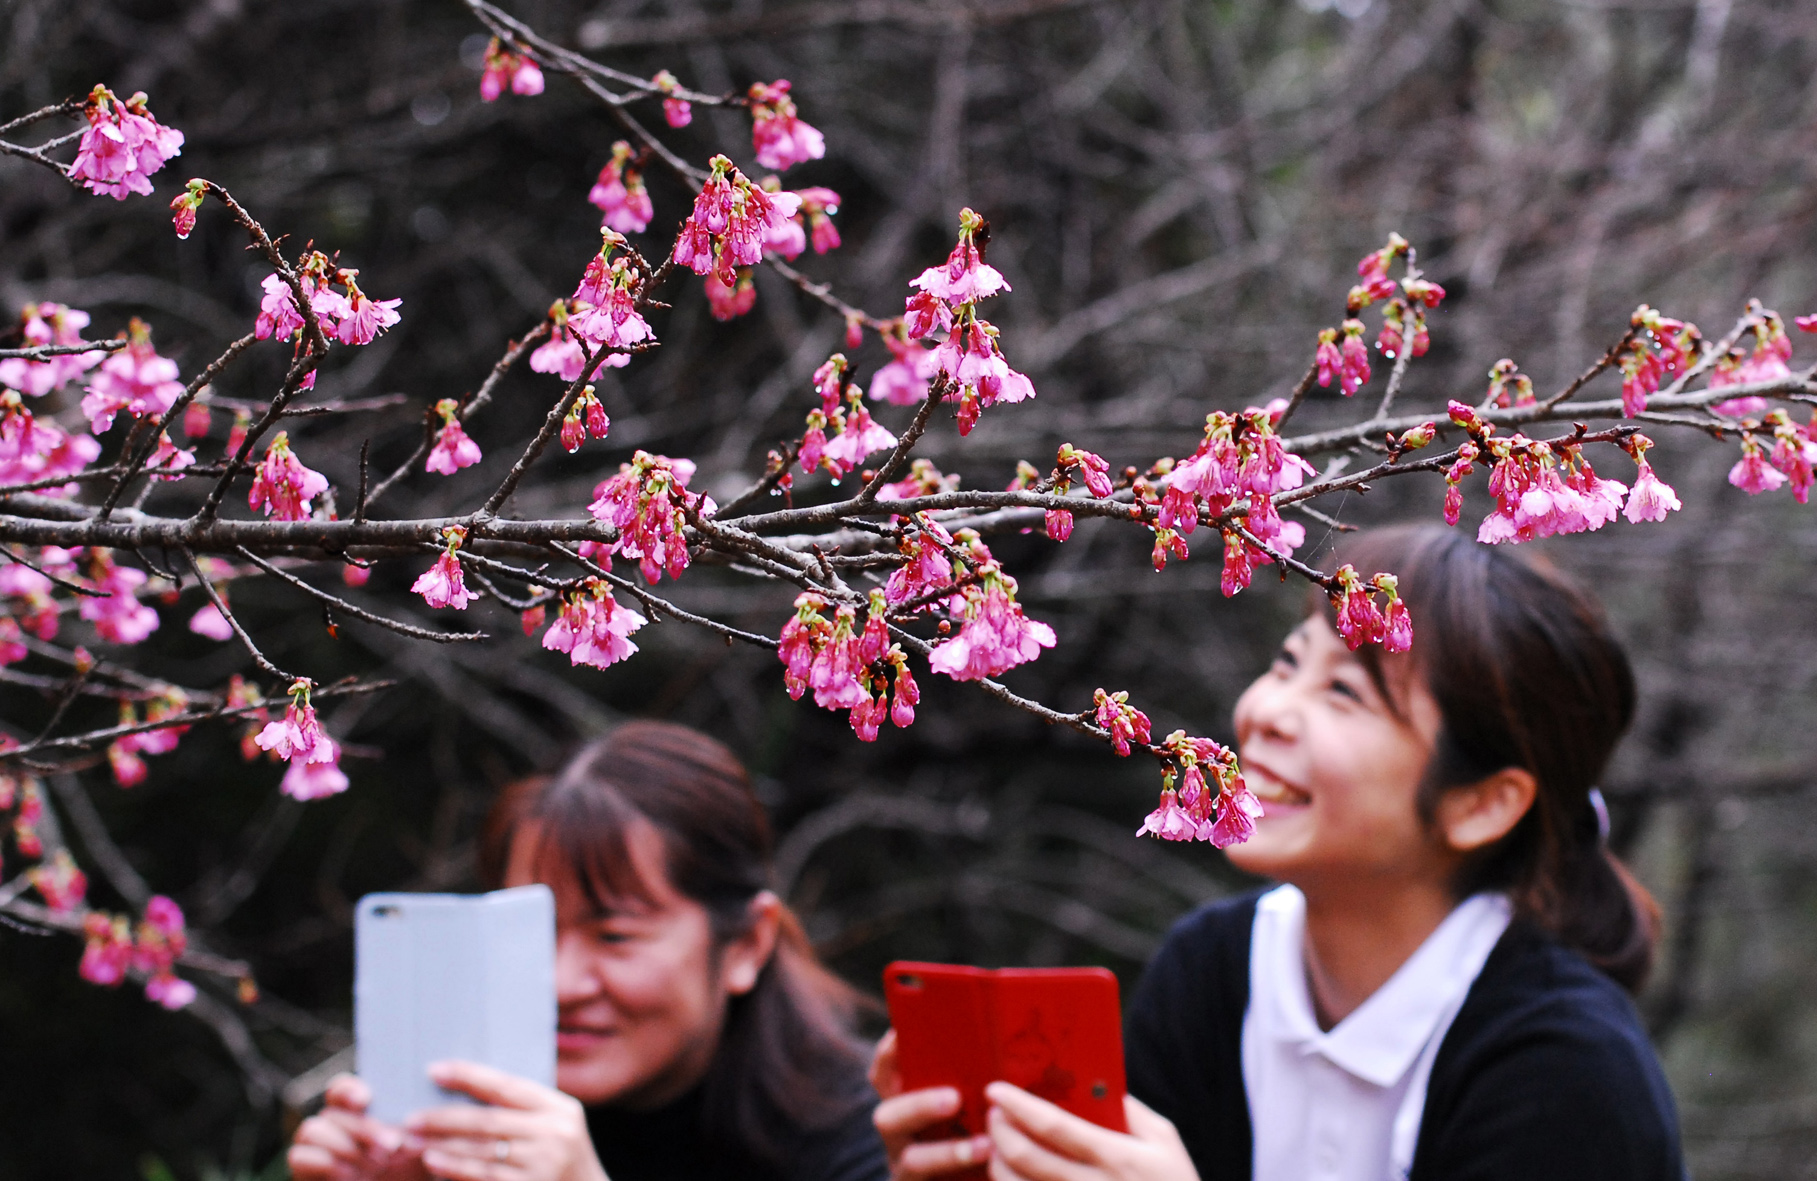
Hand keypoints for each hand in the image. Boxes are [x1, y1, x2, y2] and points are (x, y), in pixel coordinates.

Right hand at [288, 1074, 427, 1180]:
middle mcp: (331, 1124)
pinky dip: (328, 1164)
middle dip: (363, 1129)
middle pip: (333, 1111)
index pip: (340, 1088)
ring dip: (346, 1146)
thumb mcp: (417, 1145)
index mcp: (355, 1111)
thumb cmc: (406, 1170)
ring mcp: (314, 1146)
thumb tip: (421, 1111)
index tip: (366, 1100)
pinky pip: (299, 1156)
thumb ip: (415, 1125)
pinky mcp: (303, 1169)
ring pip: (313, 1129)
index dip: (349, 1090)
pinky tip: (351, 1175)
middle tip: (392, 1145)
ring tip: (375, 1164)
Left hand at [405, 1060, 607, 1180]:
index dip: (469, 1076)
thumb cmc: (561, 1158)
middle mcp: (554, 1133)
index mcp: (559, 1107)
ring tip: (413, 1142)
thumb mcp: (555, 1124)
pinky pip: (486, 1177)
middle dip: (444, 1118)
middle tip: (411, 1118)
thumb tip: (462, 1089)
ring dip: (443, 1147)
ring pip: (482, 1152)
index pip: (507, 1085)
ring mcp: (544, 1164)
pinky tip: (435, 1165)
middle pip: (488, 1121)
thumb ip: (522, 1109)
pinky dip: (457, 1170)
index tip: (434, 1070)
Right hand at [869, 1028, 993, 1178]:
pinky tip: (990, 1168)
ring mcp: (907, 1166)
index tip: (901, 1033)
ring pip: (913, 1160)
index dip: (888, 1054)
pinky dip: (961, 1175)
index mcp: (906, 1101)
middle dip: (919, 1105)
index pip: (885, 1074)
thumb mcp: (969, 1102)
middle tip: (954, 1098)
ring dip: (947, 1152)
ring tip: (985, 1147)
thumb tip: (1007, 1048)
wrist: (971, 1180)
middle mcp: (900, 1134)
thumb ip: (971, 1081)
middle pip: (888, 1116)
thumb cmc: (979, 1130)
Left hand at [983, 1082, 1198, 1180]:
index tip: (996, 1089)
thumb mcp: (1164, 1139)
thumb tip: (1092, 1082)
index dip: (1019, 1106)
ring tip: (997, 1146)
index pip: (1055, 1127)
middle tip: (993, 1114)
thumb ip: (1128, 1109)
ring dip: (997, 1164)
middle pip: (1027, 1159)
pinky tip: (1011, 1176)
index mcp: (1118, 1157)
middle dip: (1000, 1131)